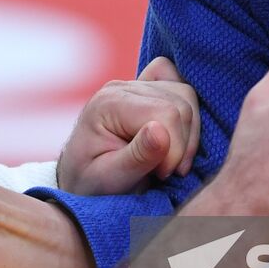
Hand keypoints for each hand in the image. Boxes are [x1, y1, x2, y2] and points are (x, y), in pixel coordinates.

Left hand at [56, 57, 200, 194]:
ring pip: (186, 94)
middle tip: (165, 171)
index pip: (166, 113)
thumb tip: (161, 131)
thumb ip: (137, 156)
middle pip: (180, 102)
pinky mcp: (147, 88)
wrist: (80, 179)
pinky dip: (186, 110)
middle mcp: (122, 87)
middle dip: (182, 143)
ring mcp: (135, 84)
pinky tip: (174, 135)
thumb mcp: (110, 179)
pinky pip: (179, 84)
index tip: (163, 175)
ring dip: (188, 132)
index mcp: (108, 104)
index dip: (175, 148)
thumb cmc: (91, 183)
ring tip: (169, 160)